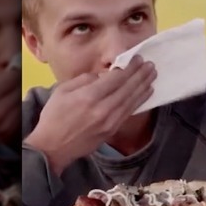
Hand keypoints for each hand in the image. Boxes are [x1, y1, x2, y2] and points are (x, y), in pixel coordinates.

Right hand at [0, 69, 19, 173]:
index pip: (11, 78)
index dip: (14, 71)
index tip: (11, 69)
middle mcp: (0, 108)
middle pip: (18, 89)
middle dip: (15, 82)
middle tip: (9, 81)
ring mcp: (7, 122)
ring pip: (20, 101)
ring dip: (16, 95)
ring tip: (7, 94)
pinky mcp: (10, 132)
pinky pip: (19, 114)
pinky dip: (15, 108)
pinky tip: (7, 107)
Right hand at [24, 56, 155, 174]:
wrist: (53, 147)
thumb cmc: (54, 116)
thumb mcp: (62, 90)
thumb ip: (84, 80)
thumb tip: (103, 75)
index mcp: (88, 96)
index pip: (116, 78)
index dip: (129, 67)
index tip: (137, 58)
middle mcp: (103, 108)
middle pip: (127, 88)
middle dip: (140, 74)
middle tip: (150, 64)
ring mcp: (110, 121)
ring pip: (132, 100)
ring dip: (144, 85)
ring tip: (153, 75)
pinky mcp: (113, 130)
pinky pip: (130, 111)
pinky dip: (140, 100)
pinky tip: (147, 92)